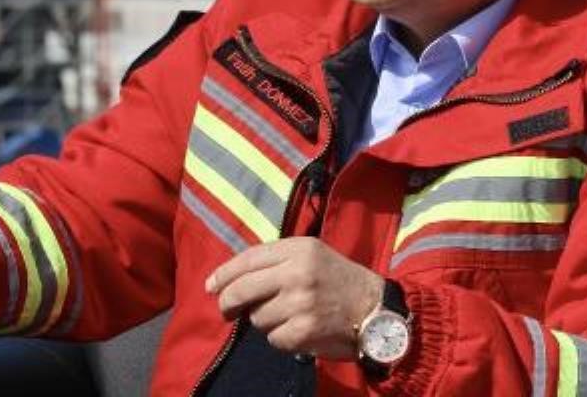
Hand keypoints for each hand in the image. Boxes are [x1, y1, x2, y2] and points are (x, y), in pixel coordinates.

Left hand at [205, 237, 383, 359]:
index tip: (211, 286)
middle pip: (243, 289)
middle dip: (228, 302)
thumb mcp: (312, 254)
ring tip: (286, 315)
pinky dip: (280, 337)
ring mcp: (301, 303)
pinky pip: (273, 338)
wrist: (375, 307)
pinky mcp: (304, 331)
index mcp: (299, 248)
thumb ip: (276, 260)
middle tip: (226, 310)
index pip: (249, 259)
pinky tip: (297, 330)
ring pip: (257, 317)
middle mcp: (298, 273)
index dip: (224, 273)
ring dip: (264, 320)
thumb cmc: (338, 278)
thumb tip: (230, 279)